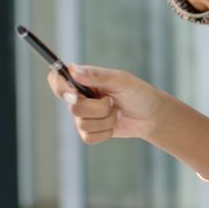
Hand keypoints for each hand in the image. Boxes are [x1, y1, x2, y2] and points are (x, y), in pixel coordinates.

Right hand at [47, 65, 163, 143]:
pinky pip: (88, 137)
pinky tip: (114, 124)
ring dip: (106, 120)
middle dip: (98, 108)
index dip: (61, 87)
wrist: (151, 115)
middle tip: (111, 101)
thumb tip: (72, 70)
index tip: (76, 94)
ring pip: (83, 124)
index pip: (56, 80)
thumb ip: (97, 75)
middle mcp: (78, 97)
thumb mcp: (121, 80)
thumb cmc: (137, 93)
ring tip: (117, 112)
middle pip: (73, 107)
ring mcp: (83, 115)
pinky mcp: (89, 131)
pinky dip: (105, 132)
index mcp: (82, 79)